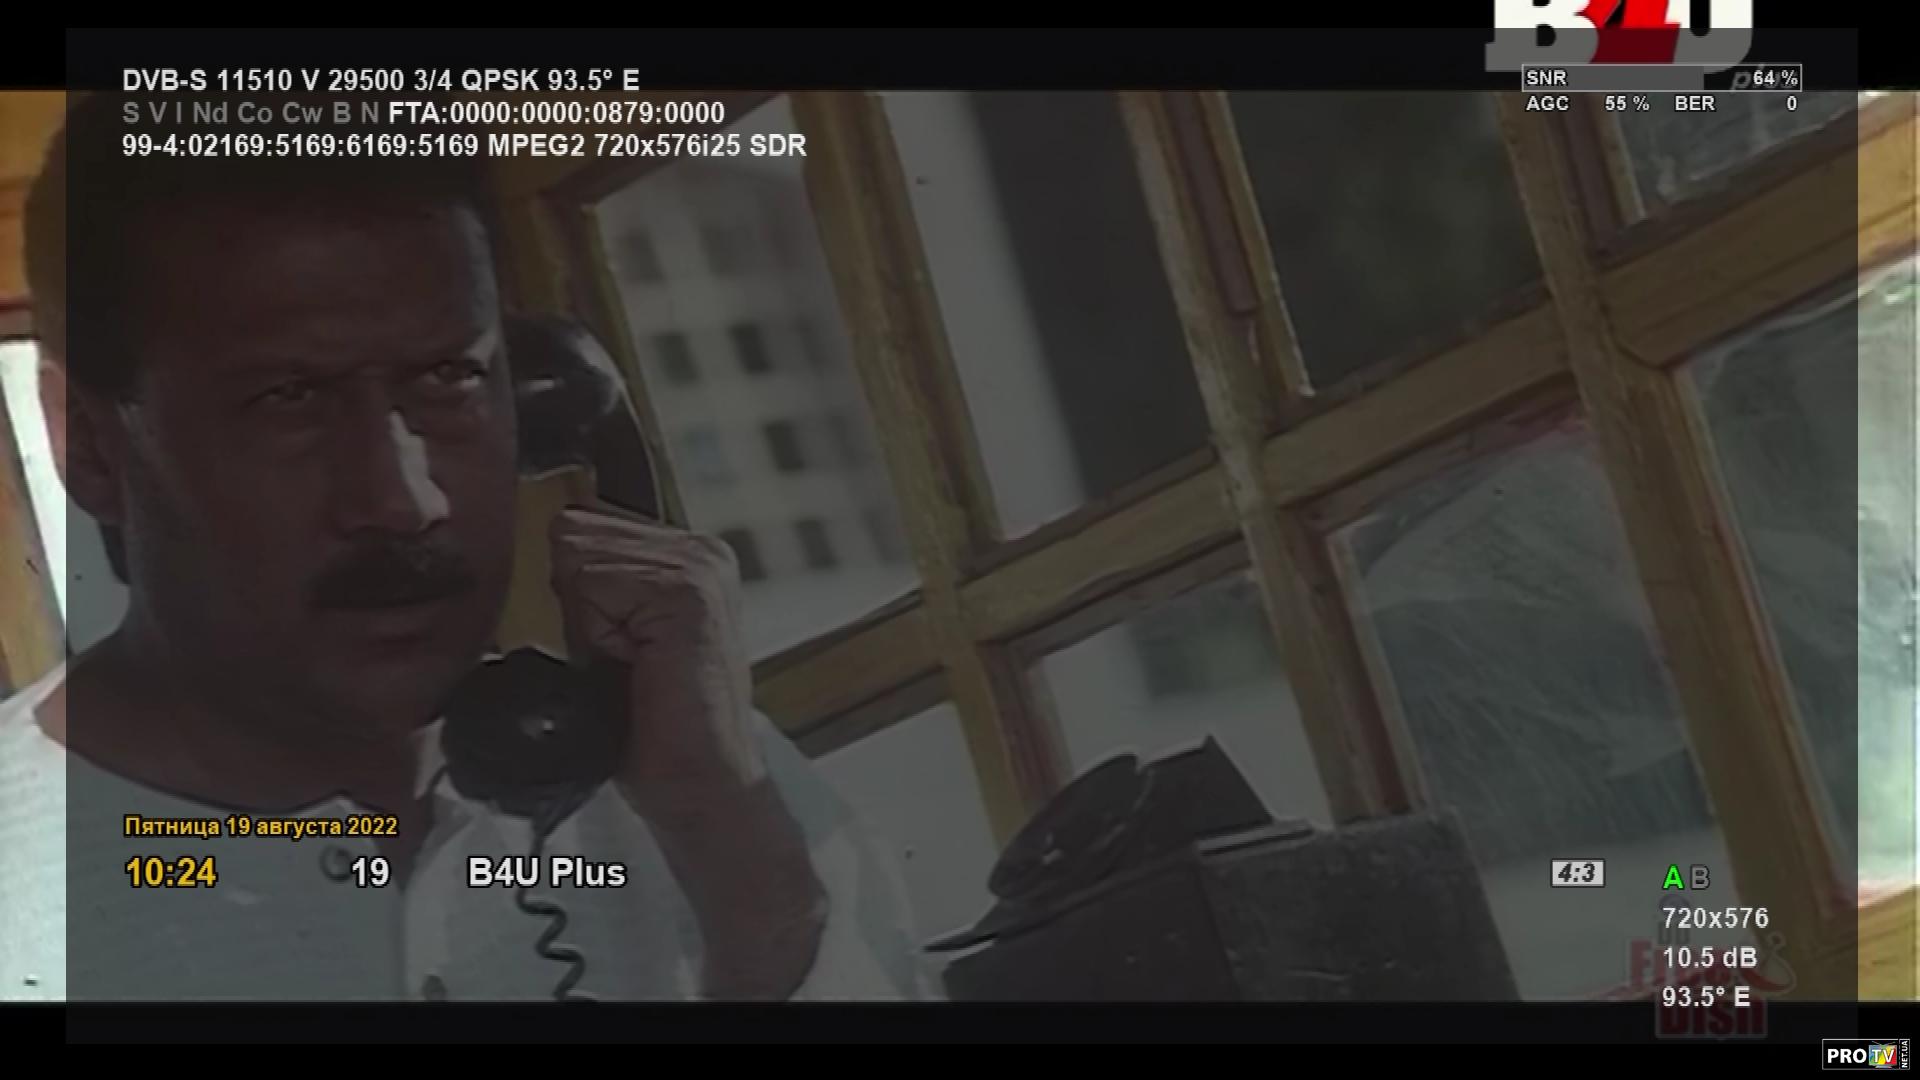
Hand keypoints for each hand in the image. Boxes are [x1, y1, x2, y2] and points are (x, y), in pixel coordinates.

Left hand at [548, 504, 824, 998]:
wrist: (702, 784)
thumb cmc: (654, 727)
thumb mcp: (616, 637)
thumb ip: (592, 588)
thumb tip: (539, 557)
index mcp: (686, 554)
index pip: (583, 526)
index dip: (575, 591)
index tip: (614, 646)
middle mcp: (701, 549)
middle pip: (576, 533)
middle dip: (579, 602)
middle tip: (624, 659)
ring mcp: (700, 565)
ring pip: (579, 555)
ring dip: (588, 620)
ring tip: (632, 664)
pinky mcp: (688, 592)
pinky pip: (593, 582)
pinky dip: (597, 631)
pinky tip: (637, 664)